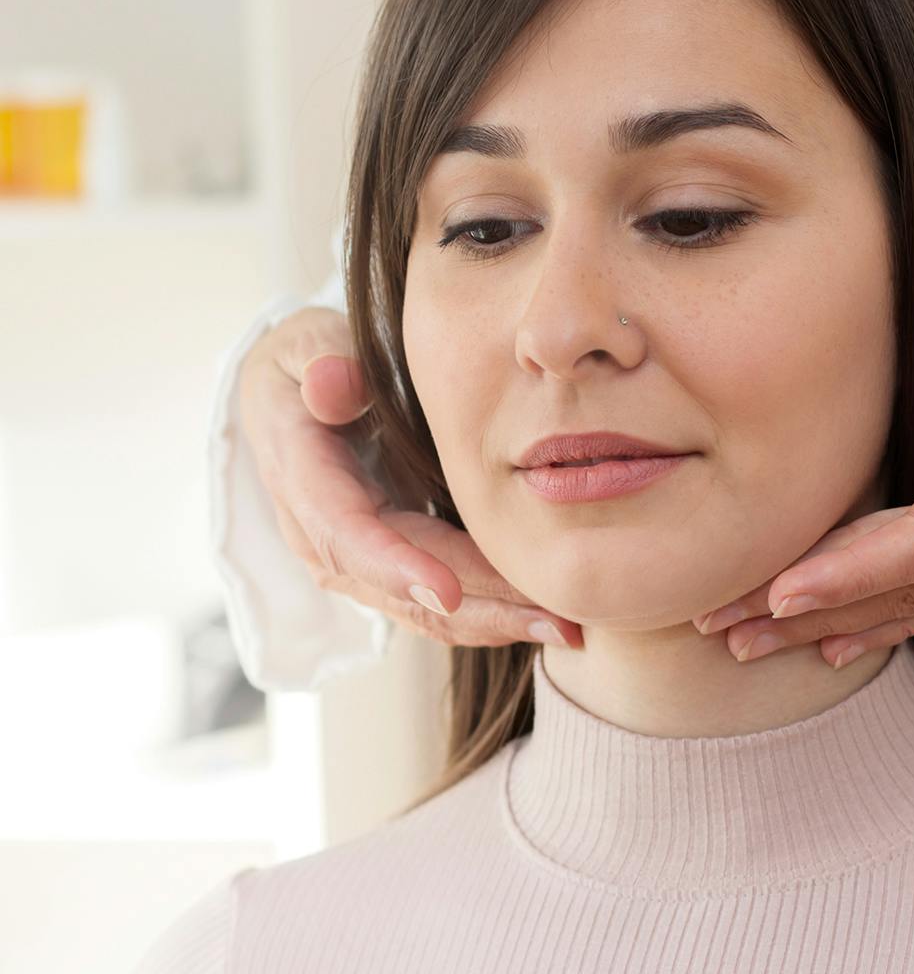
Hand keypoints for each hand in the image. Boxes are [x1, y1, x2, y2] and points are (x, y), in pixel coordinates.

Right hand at [237, 305, 582, 650]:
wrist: (288, 399)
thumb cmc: (308, 363)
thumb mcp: (304, 345)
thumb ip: (322, 361)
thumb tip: (334, 383)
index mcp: (305, 481)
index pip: (345, 536)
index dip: (394, 566)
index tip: (446, 593)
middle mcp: (326, 539)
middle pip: (402, 589)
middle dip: (479, 608)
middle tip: (553, 619)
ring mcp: (358, 563)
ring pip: (426, 611)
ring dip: (497, 622)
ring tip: (565, 628)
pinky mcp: (389, 569)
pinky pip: (440, 606)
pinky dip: (493, 613)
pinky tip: (547, 618)